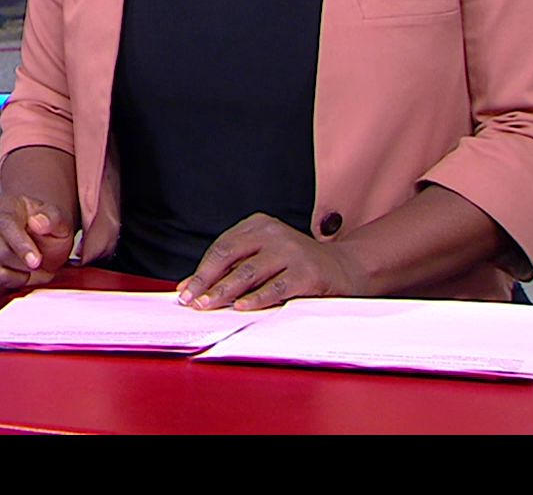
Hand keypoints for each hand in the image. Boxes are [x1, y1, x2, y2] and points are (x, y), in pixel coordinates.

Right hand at [0, 194, 75, 299]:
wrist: (39, 240)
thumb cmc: (46, 231)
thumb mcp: (60, 221)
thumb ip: (53, 219)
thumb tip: (39, 222)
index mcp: (5, 205)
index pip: (5, 224)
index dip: (21, 245)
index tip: (35, 261)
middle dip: (25, 266)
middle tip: (38, 264)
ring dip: (17, 279)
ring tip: (27, 271)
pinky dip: (2, 290)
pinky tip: (12, 278)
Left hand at [176, 213, 367, 311]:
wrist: (345, 268)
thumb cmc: (297, 264)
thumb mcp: (264, 257)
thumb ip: (231, 268)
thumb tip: (192, 286)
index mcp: (259, 225)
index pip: (222, 247)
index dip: (202, 270)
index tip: (187, 289)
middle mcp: (273, 233)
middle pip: (230, 256)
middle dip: (207, 280)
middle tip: (192, 300)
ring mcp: (291, 251)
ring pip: (249, 272)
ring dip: (225, 291)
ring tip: (209, 305)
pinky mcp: (306, 272)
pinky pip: (275, 288)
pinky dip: (256, 298)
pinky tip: (242, 307)